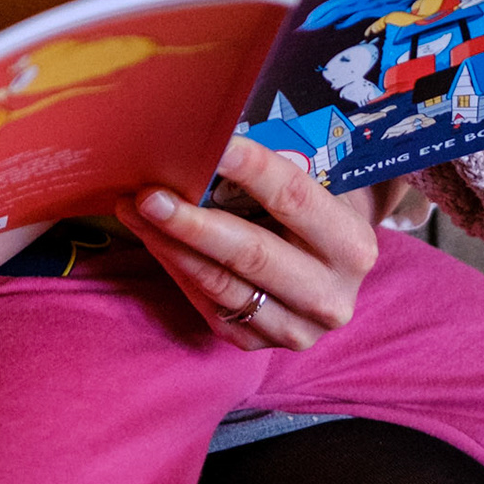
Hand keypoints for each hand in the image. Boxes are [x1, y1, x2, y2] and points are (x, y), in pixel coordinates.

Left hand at [115, 136, 378, 350]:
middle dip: (193, 222)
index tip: (208, 145)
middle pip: (252, 253)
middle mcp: (330, 294)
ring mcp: (295, 328)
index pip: (293, 198)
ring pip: (220, 284)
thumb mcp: (313, 186)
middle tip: (148, 194)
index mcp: (350, 244)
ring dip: (169, 244)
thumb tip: (206, 139)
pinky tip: (152, 239)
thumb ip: (273, 169)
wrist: (329, 270)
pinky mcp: (258, 344)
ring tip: (132, 209)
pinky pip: (208, 305)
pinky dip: (176, 268)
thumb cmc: (312, 210)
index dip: (249, 169)